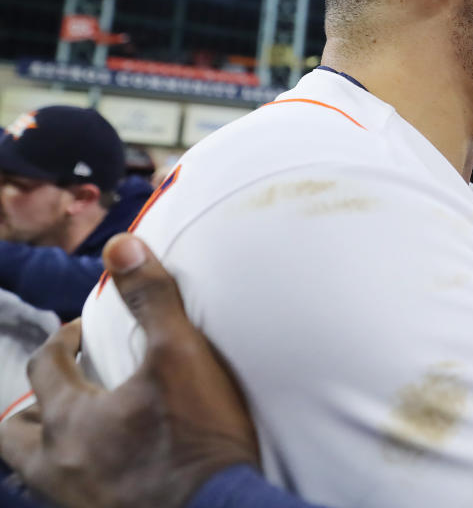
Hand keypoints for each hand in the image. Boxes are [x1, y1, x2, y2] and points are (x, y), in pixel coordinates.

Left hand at [0, 233, 258, 507]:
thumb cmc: (199, 439)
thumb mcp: (182, 356)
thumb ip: (152, 300)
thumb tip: (122, 246)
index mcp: (71, 420)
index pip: (44, 367)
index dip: (63, 340)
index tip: (87, 332)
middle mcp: (58, 464)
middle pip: (13, 433)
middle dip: (34, 405)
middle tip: (69, 387)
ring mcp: (72, 501)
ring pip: (33, 472)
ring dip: (45, 447)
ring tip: (78, 434)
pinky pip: (65, 498)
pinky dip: (75, 478)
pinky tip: (105, 471)